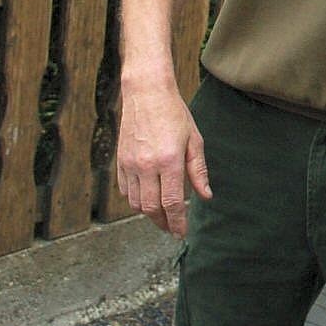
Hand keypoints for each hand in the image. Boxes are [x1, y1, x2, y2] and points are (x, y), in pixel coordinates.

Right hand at [115, 77, 210, 236]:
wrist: (146, 93)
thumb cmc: (174, 114)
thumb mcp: (194, 140)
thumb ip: (198, 171)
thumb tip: (205, 196)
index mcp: (169, 161)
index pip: (171, 203)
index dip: (177, 222)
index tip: (181, 232)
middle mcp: (146, 166)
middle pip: (151, 208)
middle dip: (163, 223)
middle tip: (173, 228)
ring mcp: (130, 164)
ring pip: (135, 203)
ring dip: (149, 213)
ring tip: (162, 216)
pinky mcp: (120, 161)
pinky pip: (125, 190)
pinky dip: (135, 200)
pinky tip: (146, 199)